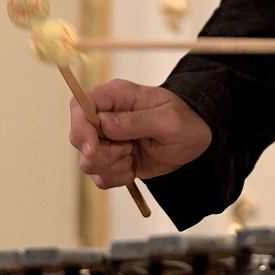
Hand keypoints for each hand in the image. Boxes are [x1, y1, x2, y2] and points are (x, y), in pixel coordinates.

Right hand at [69, 80, 211, 188]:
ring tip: (133, 158)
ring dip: (111, 167)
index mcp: (117, 96)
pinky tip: (133, 168)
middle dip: (100, 154)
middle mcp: (105, 116)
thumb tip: (102, 123)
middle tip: (128, 152)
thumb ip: (135, 121)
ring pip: (87, 161)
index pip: (80, 105)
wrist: (197, 140)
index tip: (93, 148)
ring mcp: (107, 139)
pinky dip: (116, 177)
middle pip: (78, 137)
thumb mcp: (168, 121)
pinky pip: (99, 176)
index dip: (79, 127)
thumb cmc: (186, 122)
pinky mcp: (112, 159)